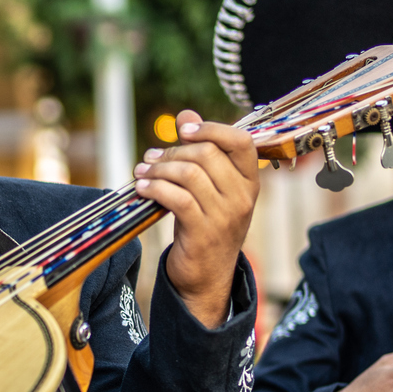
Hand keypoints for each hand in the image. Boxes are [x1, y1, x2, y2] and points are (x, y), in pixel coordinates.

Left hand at [136, 111, 259, 327]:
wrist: (207, 277)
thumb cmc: (206, 225)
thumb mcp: (210, 188)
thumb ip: (202, 151)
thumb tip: (186, 114)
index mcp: (250, 181)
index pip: (241, 141)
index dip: (211, 128)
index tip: (183, 130)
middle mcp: (243, 196)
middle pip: (206, 154)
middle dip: (172, 152)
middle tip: (150, 159)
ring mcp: (226, 215)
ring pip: (189, 174)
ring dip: (158, 170)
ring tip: (141, 173)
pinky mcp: (204, 232)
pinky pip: (177, 198)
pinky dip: (155, 189)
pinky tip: (142, 189)